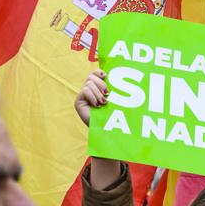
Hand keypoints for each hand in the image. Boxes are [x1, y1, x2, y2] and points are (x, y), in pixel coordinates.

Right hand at [75, 71, 119, 188]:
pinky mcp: (78, 102)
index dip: (99, 72)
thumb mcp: (118, 100)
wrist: (108, 133)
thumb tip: (126, 73)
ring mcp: (83, 96)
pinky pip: (84, 90)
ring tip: (103, 103)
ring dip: (98, 93)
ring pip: (89, 83)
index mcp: (98, 89)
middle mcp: (90, 91)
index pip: (95, 73)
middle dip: (101, 84)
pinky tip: (97, 105)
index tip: (106, 75)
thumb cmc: (116, 117)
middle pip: (91, 76)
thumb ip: (116, 89)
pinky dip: (92, 96)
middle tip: (108, 95)